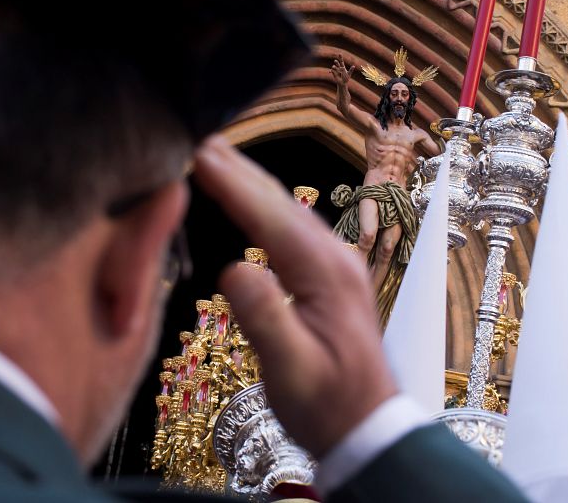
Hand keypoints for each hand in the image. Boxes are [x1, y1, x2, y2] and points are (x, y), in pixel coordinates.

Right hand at [194, 136, 397, 457]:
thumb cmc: (328, 406)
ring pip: (287, 213)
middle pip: (281, 204)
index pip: (271, 216)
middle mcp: (335, 259)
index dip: (232, 182)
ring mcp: (336, 266)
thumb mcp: (292, 371)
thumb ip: (265, 319)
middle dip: (239, 170)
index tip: (199, 152)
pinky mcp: (330, 277)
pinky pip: (291, 231)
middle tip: (201, 139)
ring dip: (251, 184)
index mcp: (325, 274)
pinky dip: (263, 208)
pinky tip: (250, 204)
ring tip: (217, 160)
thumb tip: (234, 267)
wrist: (368, 428)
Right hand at [331, 54, 354, 85]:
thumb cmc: (346, 78)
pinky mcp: (334, 73)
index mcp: (343, 67)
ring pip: (334, 67)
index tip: (339, 54)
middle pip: (337, 64)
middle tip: (335, 61)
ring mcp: (336, 70)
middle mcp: (339, 68)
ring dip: (334, 67)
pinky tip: (329, 71)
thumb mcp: (349, 74)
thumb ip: (351, 70)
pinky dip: (330, 71)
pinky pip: (332, 71)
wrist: (343, 83)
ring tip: (333, 67)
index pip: (341, 61)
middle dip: (336, 62)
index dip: (340, 57)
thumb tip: (354, 66)